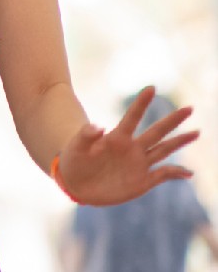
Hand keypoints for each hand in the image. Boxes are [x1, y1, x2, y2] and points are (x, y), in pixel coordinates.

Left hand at [57, 86, 198, 205]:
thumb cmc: (74, 160)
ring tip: (196, 132)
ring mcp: (139, 163)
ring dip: (180, 141)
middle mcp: (132, 148)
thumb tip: (98, 126)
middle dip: (172, 120)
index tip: (151, 87)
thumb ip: (85, 136)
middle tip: (189, 107)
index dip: (141, 103)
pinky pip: (163, 175)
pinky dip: (176, 173)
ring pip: (164, 150)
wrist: (77, 184)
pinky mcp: (143, 180)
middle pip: (156, 131)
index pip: (132, 117)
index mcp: (117, 137)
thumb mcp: (75, 147)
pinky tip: (189, 173)